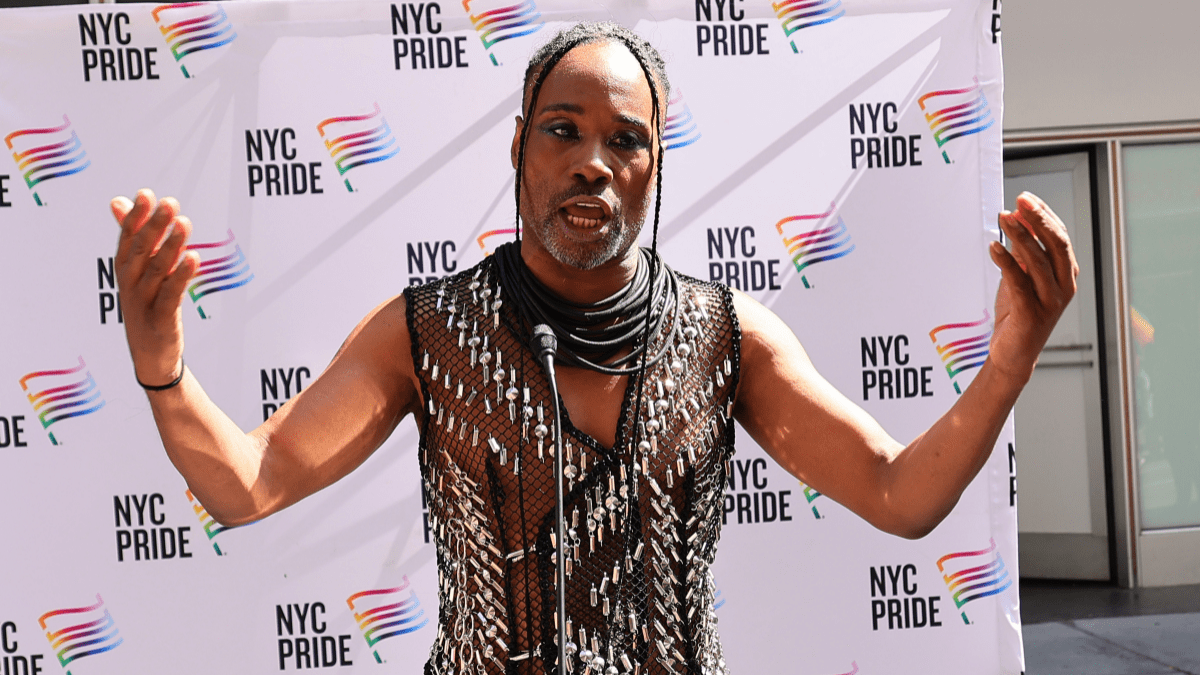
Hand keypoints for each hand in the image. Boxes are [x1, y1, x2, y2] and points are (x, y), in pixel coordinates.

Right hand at [111, 189, 198, 386]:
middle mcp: (131, 284)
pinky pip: (171, 295)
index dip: (136, 216)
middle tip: (169, 202)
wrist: (151, 356)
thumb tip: (118, 200)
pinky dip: (181, 276)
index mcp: (125, 270)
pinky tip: (193, 258)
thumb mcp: (136, 271)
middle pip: (142, 251)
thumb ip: (132, 236)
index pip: (128, 239)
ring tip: (184, 223)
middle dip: (155, 226)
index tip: (146, 194)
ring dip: (171, 246)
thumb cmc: (146, 306)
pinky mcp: (162, 320)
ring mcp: (144, 303)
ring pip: (158, 270)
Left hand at [987, 192, 1078, 386]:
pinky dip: (1007, 262)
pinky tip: (994, 247)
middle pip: (1056, 245)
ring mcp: (1050, 301)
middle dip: (1038, 219)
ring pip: (1038, 261)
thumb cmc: (1018, 313)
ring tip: (1003, 217)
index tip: (1025, 198)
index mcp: (1066, 274)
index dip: (1044, 215)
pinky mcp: (1031, 314)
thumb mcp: (1022, 276)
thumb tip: (1016, 218)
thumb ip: (1023, 252)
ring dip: (1020, 236)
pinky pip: (1020, 283)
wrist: (1013, 354)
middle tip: (1020, 200)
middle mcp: (1064, 286)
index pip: (1060, 237)